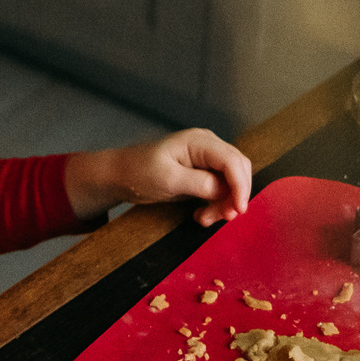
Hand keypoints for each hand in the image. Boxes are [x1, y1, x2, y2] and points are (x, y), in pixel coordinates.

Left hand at [64, 129, 253, 225]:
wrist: (119, 176)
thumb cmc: (138, 172)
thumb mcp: (168, 179)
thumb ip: (200, 184)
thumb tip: (225, 191)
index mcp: (200, 141)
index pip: (232, 162)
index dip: (240, 186)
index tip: (238, 210)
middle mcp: (208, 146)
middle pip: (237, 171)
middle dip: (232, 197)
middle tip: (219, 218)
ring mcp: (206, 160)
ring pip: (231, 183)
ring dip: (223, 204)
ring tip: (203, 219)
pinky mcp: (203, 174)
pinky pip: (220, 189)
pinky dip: (216, 204)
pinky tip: (201, 215)